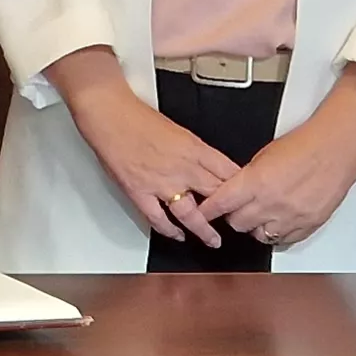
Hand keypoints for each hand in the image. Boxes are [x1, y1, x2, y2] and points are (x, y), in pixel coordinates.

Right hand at [64, 76, 244, 247]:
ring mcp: (161, 183)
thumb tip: (207, 166)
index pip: (228, 173)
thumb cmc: (138, 117)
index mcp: (195, 149)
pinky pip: (158, 218)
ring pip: (191, 214)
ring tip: (213, 241)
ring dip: (204, 230)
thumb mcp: (178, 130)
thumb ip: (194, 151)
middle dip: (228, 212)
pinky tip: (177, 235)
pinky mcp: (139, 192)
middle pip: (215, 195)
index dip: (241, 189)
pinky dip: (169, 230)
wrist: (110, 114)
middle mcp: (182, 168)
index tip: (246, 199)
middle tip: (235, 222)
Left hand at [190, 117, 355, 249]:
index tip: (200, 213)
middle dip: (233, 217)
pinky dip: (277, 233)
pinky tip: (279, 221)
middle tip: (237, 209)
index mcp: (256, 182)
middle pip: (237, 224)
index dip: (207, 210)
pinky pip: (284, 240)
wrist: (337, 147)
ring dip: (255, 227)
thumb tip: (235, 192)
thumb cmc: (305, 144)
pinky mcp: (308, 225)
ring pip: (259, 236)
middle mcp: (272, 203)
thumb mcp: (264, 156)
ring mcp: (291, 217)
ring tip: (261, 214)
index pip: (221, 204)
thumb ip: (247, 178)